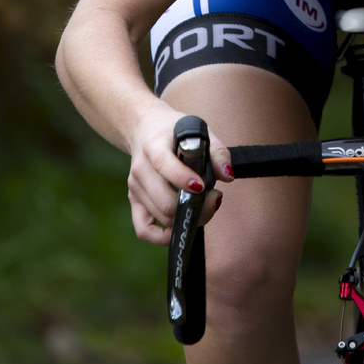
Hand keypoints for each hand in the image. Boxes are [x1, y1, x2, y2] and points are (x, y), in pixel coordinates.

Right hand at [126, 104, 234, 243]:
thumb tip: (228, 176)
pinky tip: (181, 226)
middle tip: (215, 197)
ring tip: (205, 205)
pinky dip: (162, 236)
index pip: (164, 165)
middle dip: (195, 207)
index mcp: (154, 145)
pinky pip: (144, 229)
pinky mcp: (134, 201)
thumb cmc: (176, 131)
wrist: (145, 127)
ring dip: (187, 218)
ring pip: (161, 217)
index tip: (203, 186)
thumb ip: (217, 152)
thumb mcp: (198, 130)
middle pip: (165, 201)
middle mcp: (141, 169)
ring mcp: (135, 187)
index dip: (184, 179)